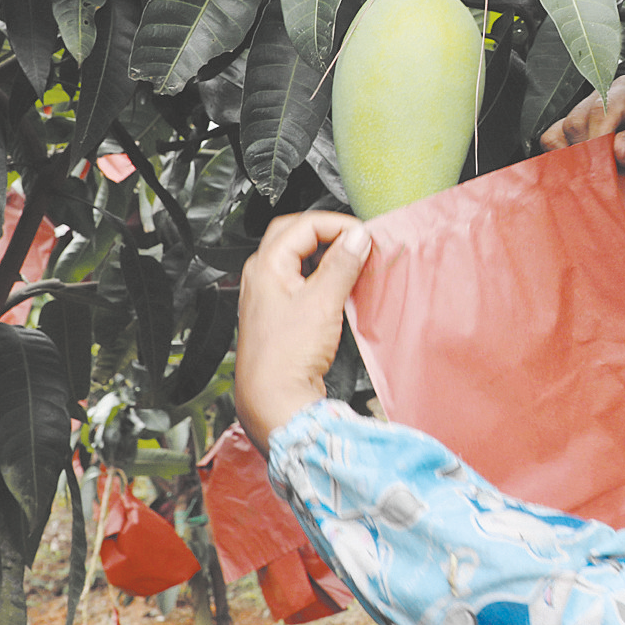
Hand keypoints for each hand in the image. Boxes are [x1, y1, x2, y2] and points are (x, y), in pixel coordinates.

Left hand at [235, 211, 372, 451]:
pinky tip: (339, 287)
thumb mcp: (322, 303)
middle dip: (329, 232)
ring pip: (298, 257)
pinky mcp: (279, 313)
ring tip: (352, 263)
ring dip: (325, 254)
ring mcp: (268, 294)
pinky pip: (300, 280)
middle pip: (296, 234)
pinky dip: (321, 275)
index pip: (304, 224)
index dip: (337, 224)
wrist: (273, 400)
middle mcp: (261, 276)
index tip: (363, 235)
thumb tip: (357, 238)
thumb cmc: (285, 357)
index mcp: (265, 265)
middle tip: (357, 240)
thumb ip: (342, 265)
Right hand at [539, 74, 624, 196]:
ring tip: (604, 175)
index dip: (598, 138)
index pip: (603, 108)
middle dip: (589, 154)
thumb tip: (618, 148)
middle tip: (609, 178)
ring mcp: (587, 111)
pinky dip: (563, 160)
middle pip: (577, 122)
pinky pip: (553, 141)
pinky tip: (586, 172)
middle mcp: (605, 95)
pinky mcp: (576, 130)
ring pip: (561, 132)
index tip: (606, 167)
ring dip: (577, 160)